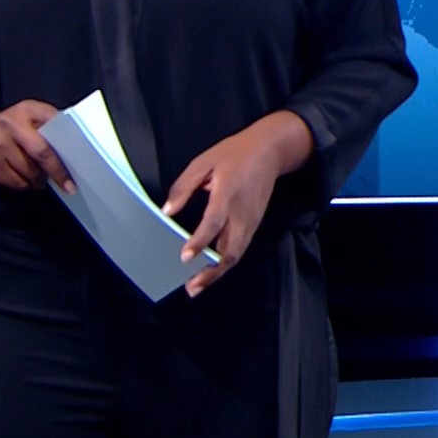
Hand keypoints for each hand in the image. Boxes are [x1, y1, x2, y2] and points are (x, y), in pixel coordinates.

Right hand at [0, 100, 74, 193]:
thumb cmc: (14, 124)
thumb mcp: (32, 114)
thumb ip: (50, 123)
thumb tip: (74, 144)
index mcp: (26, 110)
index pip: (52, 126)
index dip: (66, 144)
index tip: (79, 164)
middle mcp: (9, 126)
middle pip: (40, 153)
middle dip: (56, 171)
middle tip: (67, 185)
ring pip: (28, 173)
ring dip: (39, 179)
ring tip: (41, 177)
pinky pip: (15, 183)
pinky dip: (24, 183)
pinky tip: (24, 177)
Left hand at [163, 112, 314, 296]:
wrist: (270, 151)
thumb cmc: (234, 154)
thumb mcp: (204, 162)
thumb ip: (184, 187)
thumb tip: (167, 211)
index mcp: (227, 194)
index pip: (214, 223)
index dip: (200, 241)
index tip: (185, 257)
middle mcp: (241, 213)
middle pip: (230, 251)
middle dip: (212, 272)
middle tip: (191, 286)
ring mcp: (250, 221)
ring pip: (236, 254)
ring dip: (218, 273)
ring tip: (198, 285)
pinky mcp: (254, 224)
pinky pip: (240, 248)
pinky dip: (226, 262)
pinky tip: (212, 269)